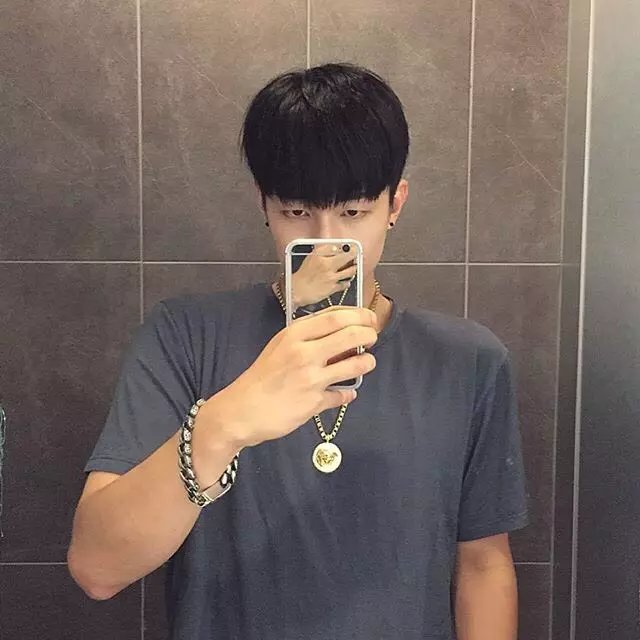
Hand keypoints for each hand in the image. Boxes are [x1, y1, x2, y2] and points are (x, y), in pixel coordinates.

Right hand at [199, 306, 377, 449]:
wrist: (241, 410)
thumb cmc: (261, 376)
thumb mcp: (280, 347)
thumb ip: (308, 338)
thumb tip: (340, 331)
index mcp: (294, 335)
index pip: (336, 317)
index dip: (359, 316)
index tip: (369, 319)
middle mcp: (304, 353)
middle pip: (350, 335)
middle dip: (369, 334)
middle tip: (372, 337)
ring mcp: (310, 379)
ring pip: (354, 365)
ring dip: (367, 362)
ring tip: (366, 362)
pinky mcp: (314, 403)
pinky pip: (342, 395)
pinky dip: (348, 394)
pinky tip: (346, 393)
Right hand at [291, 244, 357, 307]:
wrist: (296, 291)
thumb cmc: (301, 277)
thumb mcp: (309, 258)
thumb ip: (322, 251)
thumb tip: (335, 248)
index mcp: (319, 256)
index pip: (336, 247)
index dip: (344, 247)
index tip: (349, 247)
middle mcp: (327, 265)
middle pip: (347, 257)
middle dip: (354, 254)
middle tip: (355, 253)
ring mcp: (331, 277)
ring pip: (350, 271)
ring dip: (353, 269)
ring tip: (353, 268)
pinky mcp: (333, 288)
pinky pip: (345, 284)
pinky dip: (346, 283)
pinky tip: (345, 282)